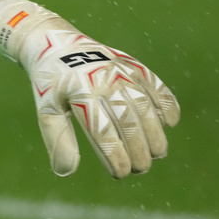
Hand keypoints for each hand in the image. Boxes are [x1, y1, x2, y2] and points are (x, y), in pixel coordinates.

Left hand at [0, 0, 180, 177]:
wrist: (55, 44)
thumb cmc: (50, 86)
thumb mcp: (47, 111)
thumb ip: (59, 140)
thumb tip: (66, 172)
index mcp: (79, 93)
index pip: (101, 130)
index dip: (114, 154)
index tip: (121, 174)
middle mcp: (103, 80)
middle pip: (127, 119)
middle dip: (138, 148)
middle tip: (142, 169)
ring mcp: (120, 70)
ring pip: (144, 104)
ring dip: (154, 131)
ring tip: (158, 154)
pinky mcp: (131, 64)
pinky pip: (154, 83)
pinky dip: (165, 102)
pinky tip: (171, 122)